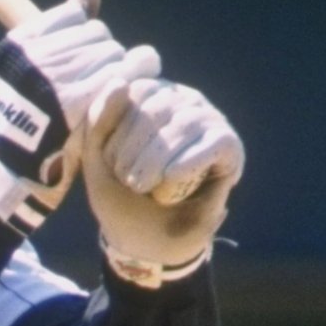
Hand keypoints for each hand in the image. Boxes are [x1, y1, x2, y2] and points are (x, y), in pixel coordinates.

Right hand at [0, 0, 127, 230]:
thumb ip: (64, 24)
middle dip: (104, 55)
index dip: (83, 40)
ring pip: (112, 52)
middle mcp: (33, 58)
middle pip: (96, 34)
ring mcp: (53, 79)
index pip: (73, 17)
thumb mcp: (36, 66)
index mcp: (19, 45)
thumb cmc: (32, 114)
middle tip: (104, 80)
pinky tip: (128, 92)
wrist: (18, 168)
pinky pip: (118, 74)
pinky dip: (129, 82)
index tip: (81, 65)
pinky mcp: (76, 101)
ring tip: (116, 89)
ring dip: (121, 69)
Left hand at [82, 59, 243, 286]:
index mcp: (147, 96)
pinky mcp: (228, 144)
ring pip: (183, 123)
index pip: (132, 92)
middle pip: (157, 106)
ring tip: (145, 188)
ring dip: (157, 160)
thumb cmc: (120, 197)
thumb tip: (120, 82)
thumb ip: (98, 122)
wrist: (146, 242)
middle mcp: (179, 98)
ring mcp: (206, 118)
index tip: (109, 166)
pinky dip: (189, 163)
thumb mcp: (97, 161)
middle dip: (134, 149)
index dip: (115, 131)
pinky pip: (212, 142)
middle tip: (128, 182)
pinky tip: (172, 181)